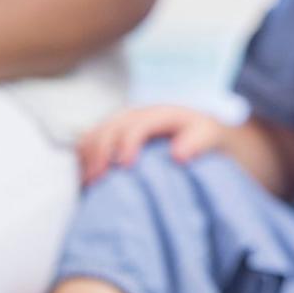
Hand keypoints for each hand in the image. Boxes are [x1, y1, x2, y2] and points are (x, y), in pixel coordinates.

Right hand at [78, 104, 226, 183]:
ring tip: (88, 179)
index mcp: (161, 113)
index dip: (128, 142)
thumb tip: (178, 154)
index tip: (125, 166)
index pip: (138, 124)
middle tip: (98, 178)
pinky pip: (92, 137)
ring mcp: (124, 121)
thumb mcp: (209, 135)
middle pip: (111, 127)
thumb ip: (198, 142)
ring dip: (89, 153)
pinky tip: (84, 173)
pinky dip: (85, 153)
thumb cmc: (203, 135)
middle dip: (102, 151)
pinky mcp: (115, 131)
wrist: (199, 129)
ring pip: (97, 130)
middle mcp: (139, 114)